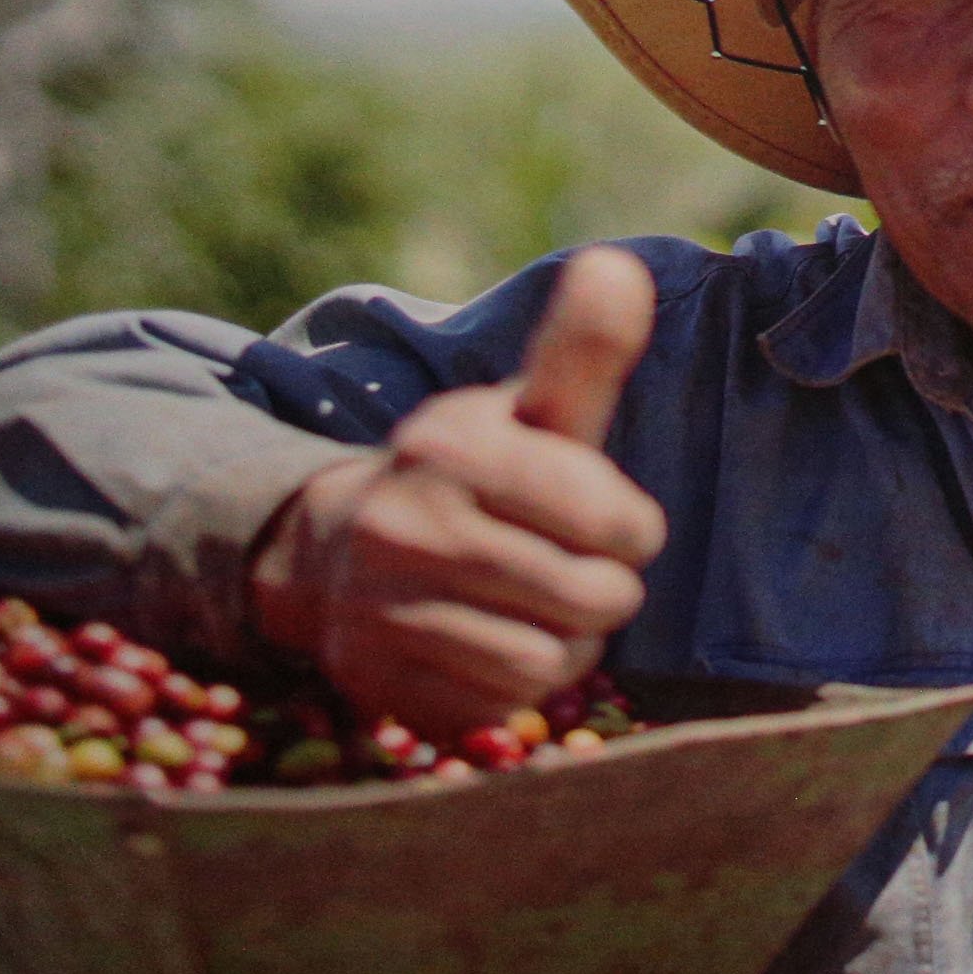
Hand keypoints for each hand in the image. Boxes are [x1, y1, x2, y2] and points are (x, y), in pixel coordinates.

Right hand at [251, 247, 667, 738]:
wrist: (342, 553)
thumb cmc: (480, 477)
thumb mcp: (531, 411)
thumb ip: (582, 352)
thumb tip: (618, 266)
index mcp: (453, 445)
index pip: (618, 523)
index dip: (630, 531)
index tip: (603, 520)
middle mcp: (405, 525)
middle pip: (593, 600)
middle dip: (603, 593)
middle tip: (569, 571)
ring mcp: (379, 610)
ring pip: (549, 661)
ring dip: (564, 645)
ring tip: (528, 608)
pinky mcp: (376, 682)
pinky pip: (498, 707)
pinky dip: (514, 687)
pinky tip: (488, 645)